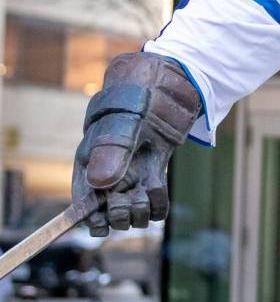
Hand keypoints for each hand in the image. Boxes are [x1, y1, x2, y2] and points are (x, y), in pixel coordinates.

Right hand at [72, 53, 200, 235]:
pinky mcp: (154, 168)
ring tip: (147, 196)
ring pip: (132, 207)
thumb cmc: (143, 93)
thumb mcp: (130, 120)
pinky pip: (154, 199)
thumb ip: (114, 150)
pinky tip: (160, 193)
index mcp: (91, 157)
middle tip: (133, 202)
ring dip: (141, 211)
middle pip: (109, 209)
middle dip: (121, 213)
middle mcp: (109, 167)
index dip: (91, 217)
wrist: (174, 76)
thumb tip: (100, 185)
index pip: (83, 199)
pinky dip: (159, 203)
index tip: (103, 225)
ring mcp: (133, 169)